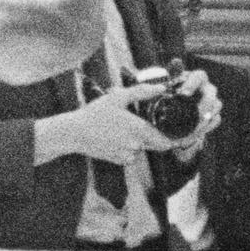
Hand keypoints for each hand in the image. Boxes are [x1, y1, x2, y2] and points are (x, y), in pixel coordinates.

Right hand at [35, 86, 172, 168]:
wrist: (75, 133)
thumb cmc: (96, 113)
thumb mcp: (118, 97)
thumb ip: (142, 92)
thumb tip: (162, 88)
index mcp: (139, 129)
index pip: (165, 141)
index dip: (171, 138)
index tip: (174, 133)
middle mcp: (136, 145)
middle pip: (155, 144)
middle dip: (152, 136)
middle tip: (138, 125)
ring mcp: (127, 155)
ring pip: (142, 149)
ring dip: (138, 142)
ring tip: (121, 129)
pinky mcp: (119, 161)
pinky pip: (131, 156)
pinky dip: (128, 149)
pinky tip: (115, 139)